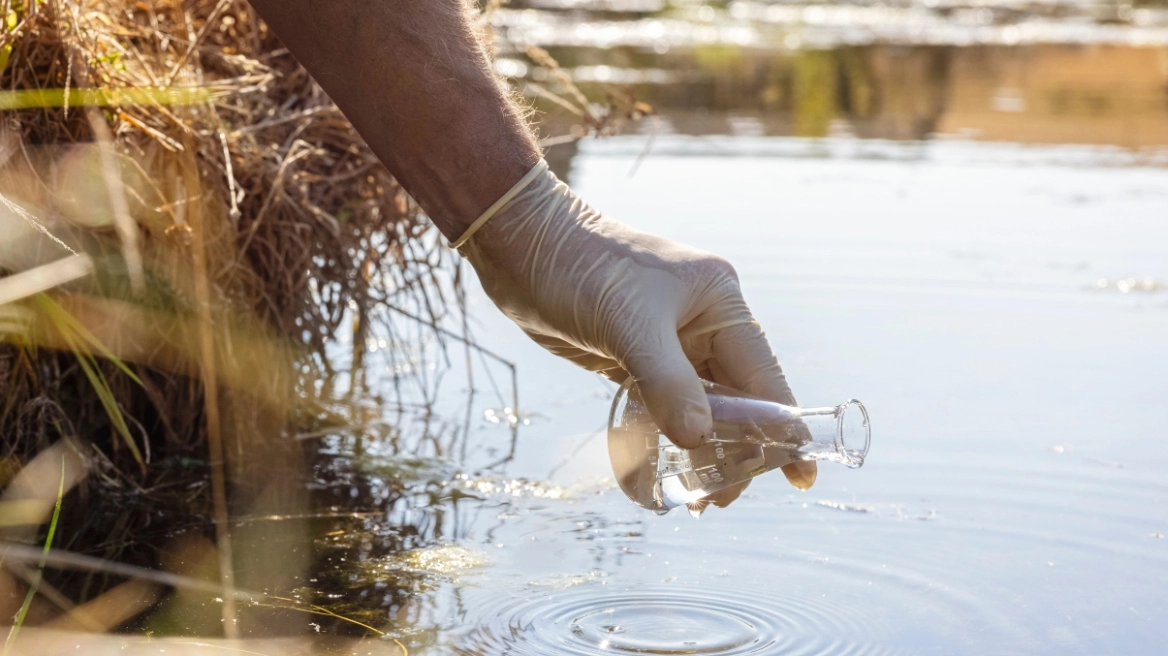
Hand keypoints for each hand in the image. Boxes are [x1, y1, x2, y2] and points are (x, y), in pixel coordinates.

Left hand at [458, 161, 815, 490]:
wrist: (519, 244)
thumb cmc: (580, 267)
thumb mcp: (628, 324)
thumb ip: (667, 383)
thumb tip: (700, 440)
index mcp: (719, 302)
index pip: (763, 375)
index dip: (782, 427)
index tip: (799, 475)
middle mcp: (702, 323)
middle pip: (735, 399)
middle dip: (735, 449)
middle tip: (719, 499)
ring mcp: (668, 342)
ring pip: (699, 407)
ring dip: (700, 449)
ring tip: (696, 498)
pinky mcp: (633, 358)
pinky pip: (662, 406)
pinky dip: (666, 436)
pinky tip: (665, 468)